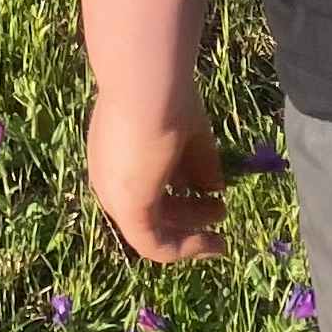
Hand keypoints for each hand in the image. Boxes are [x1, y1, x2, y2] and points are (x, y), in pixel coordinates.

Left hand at [86, 90, 229, 262]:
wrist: (148, 82)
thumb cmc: (166, 98)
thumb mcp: (188, 134)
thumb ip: (200, 163)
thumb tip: (215, 188)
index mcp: (117, 154)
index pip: (146, 183)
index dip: (179, 191)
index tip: (209, 192)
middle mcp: (109, 177)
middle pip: (151, 207)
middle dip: (188, 211)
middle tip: (220, 207)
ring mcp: (114, 194)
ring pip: (154, 228)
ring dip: (190, 230)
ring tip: (222, 219)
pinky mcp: (127, 208)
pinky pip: (156, 244)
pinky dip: (185, 249)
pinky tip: (214, 244)